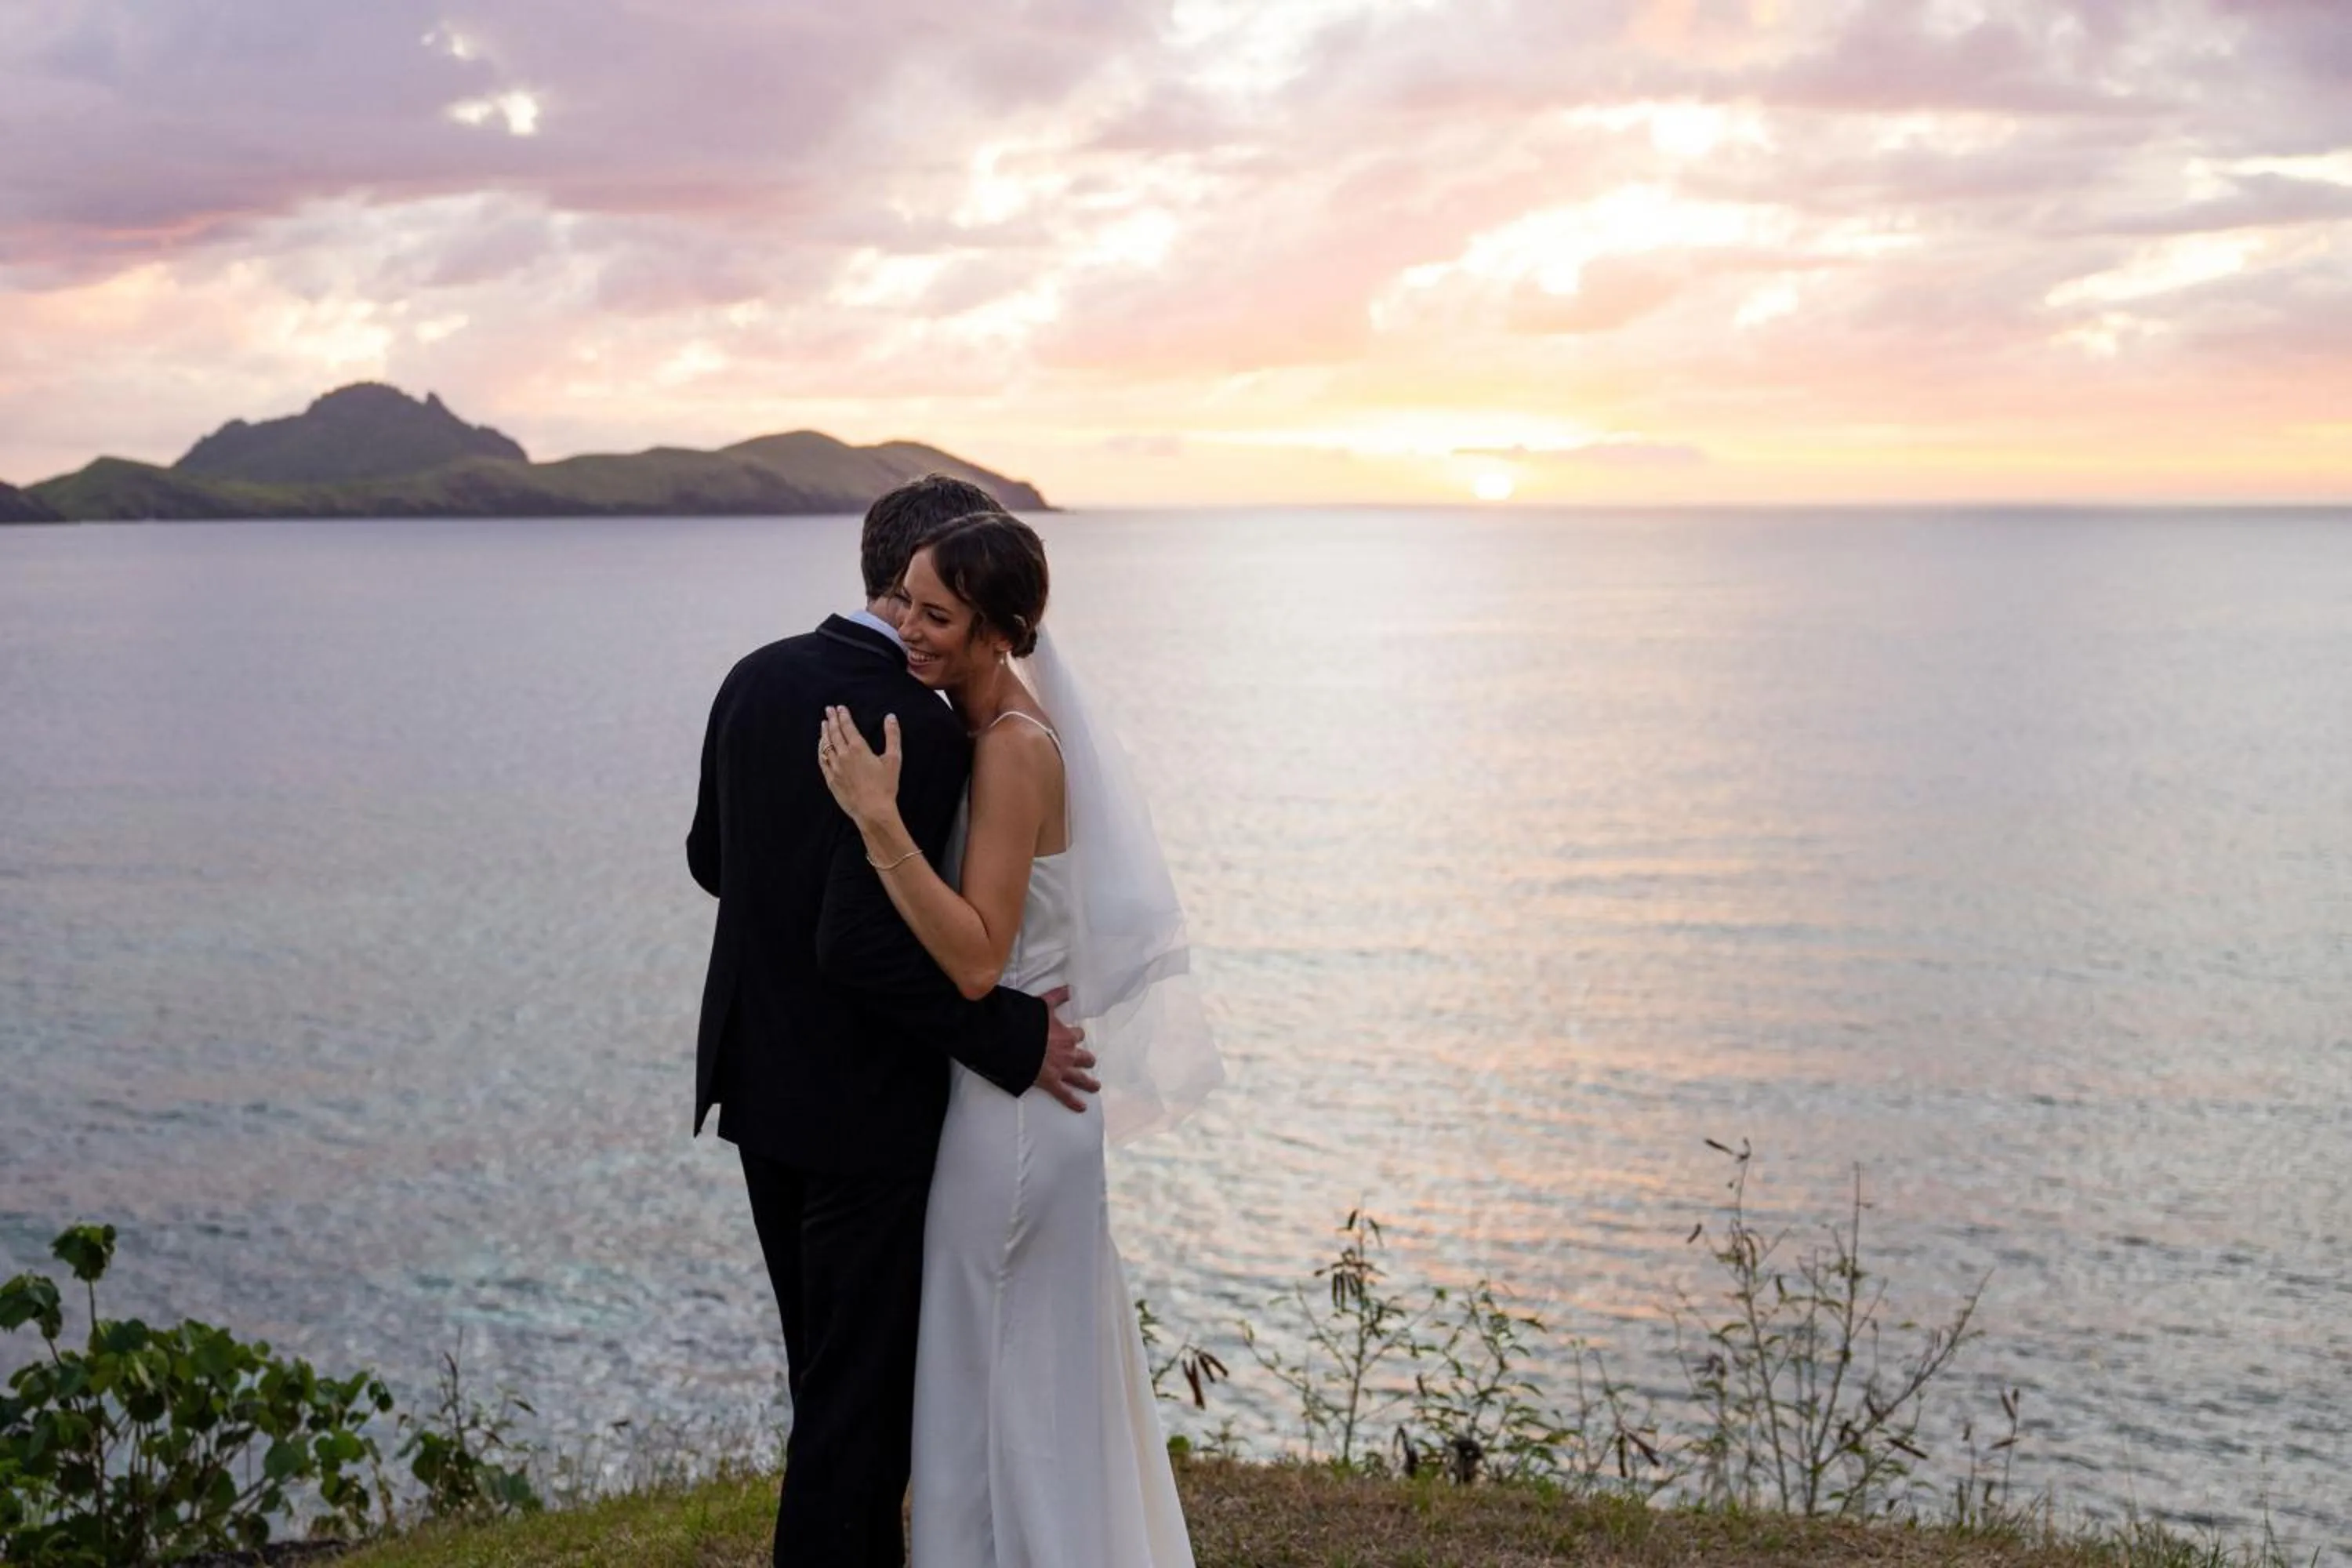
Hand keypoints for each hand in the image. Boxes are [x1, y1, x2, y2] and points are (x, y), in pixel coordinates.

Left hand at [817, 706, 901, 828]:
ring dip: (824, 733)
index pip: (847, 727)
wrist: (872, 810)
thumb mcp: (894, 759)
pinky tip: (821, 746)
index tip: (839, 708)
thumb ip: (892, 736)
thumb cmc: (886, 786)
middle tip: (828, 710)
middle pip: (834, 733)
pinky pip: (822, 760)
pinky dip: (820, 750)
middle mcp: (843, 756)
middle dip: (831, 720)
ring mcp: (835, 768)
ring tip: (824, 724)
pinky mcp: (831, 779)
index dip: (843, 716)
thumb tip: (890, 717)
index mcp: (858, 749)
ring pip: (826, 745)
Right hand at [1034, 985, 1098, 1112]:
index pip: (1078, 1035)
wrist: (1015, 1041)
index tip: (1074, 1035)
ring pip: (1080, 1078)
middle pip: (1084, 1057)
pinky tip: (1082, 1107)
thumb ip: (1057, 996)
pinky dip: (1074, 1102)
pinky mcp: (1052, 1083)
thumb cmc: (1029, 1022)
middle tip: (1090, 1061)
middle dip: (1087, 1059)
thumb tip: (1070, 987)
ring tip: (1095, 1086)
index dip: (1076, 1035)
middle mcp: (1068, 1053)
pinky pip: (1065, 1095)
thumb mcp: (1043, 1005)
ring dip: (1089, 1082)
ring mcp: (1061, 1070)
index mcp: (1067, 1035)